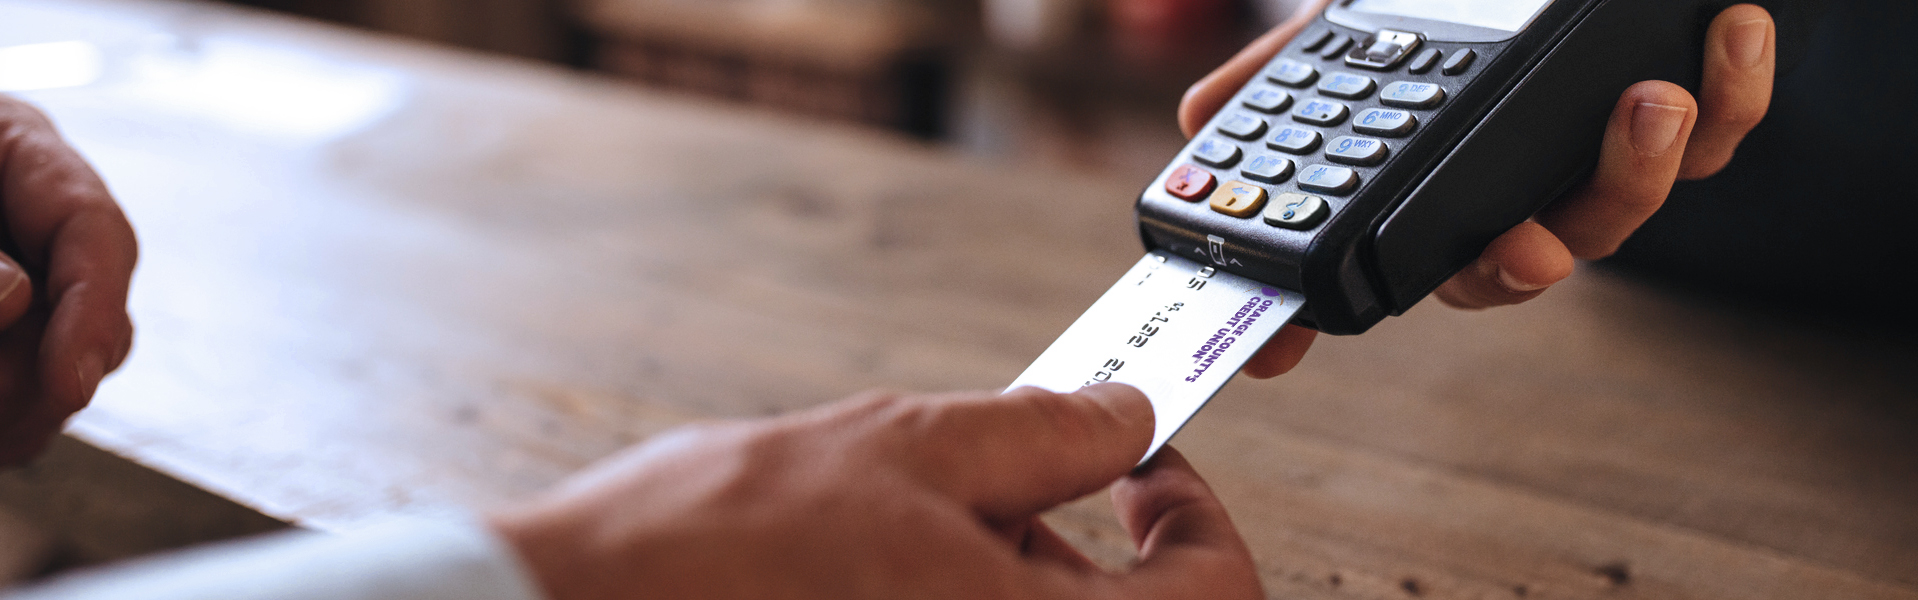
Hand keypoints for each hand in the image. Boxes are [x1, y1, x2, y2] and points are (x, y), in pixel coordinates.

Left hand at [0, 96, 138, 465]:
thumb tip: (18, 297)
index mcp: (26, 154)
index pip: (96, 229)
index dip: (92, 311)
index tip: (70, 383)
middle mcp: (39, 222)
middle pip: (94, 310)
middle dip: (53, 372)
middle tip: (1, 414)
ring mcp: (31, 278)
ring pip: (74, 361)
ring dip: (32, 406)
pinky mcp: (17, 334)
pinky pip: (38, 387)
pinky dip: (16, 419)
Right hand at [488, 384, 1261, 599]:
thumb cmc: (721, 550)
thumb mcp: (901, 448)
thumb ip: (1040, 433)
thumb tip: (1122, 417)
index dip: (1201, 523)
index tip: (1149, 471)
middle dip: (1099, 546)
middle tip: (1034, 479)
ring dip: (1024, 572)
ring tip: (934, 511)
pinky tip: (891, 562)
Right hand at [1178, 2, 1776, 378]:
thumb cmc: (1443, 9)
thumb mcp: (1346, 34)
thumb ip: (1275, 79)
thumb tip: (1191, 131)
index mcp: (1451, 199)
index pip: (1433, 270)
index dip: (1397, 301)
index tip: (1375, 314)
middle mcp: (1530, 199)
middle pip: (1537, 261)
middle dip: (1536, 260)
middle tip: (1531, 238)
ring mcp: (1608, 165)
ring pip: (1630, 208)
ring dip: (1644, 164)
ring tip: (1651, 96)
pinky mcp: (1695, 122)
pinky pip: (1723, 135)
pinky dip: (1734, 91)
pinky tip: (1729, 29)